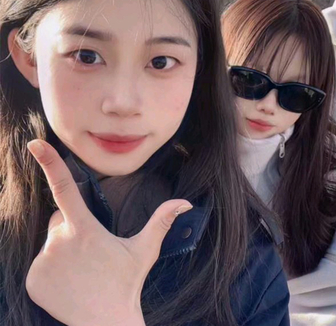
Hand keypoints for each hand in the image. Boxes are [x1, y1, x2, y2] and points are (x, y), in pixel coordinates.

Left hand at [26, 139, 191, 325]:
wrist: (106, 324)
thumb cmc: (127, 283)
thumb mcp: (146, 249)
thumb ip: (162, 220)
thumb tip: (186, 202)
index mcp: (86, 229)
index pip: (66, 188)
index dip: (50, 163)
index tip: (35, 144)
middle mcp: (59, 243)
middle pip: (60, 220)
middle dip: (71, 226)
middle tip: (90, 251)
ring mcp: (43, 263)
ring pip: (50, 241)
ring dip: (62, 247)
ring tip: (82, 269)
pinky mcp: (32, 280)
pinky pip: (40, 263)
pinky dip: (51, 268)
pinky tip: (69, 281)